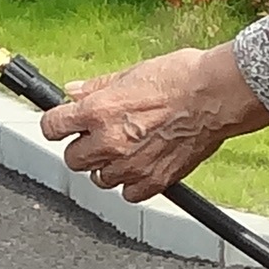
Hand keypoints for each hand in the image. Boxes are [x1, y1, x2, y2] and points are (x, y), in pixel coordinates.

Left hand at [36, 44, 268, 200]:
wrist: (217, 95)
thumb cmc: (182, 79)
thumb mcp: (131, 73)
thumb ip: (97, 87)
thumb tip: (73, 91)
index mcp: (99, 111)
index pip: (52, 127)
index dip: (57, 125)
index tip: (64, 125)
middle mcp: (110, 141)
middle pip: (73, 159)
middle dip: (82, 148)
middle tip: (100, 137)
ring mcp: (131, 165)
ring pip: (100, 179)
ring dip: (108, 167)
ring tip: (128, 149)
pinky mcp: (153, 181)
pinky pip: (128, 194)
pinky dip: (132, 183)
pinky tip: (143, 165)